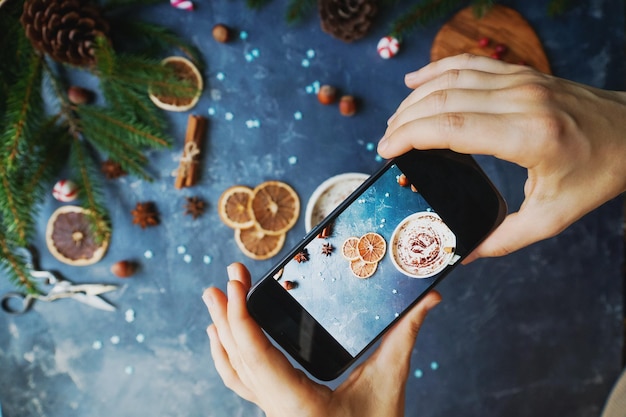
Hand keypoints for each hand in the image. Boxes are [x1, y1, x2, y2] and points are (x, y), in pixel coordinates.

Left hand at [203, 263, 440, 416]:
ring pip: (233, 368)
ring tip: (213, 298)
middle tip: (225, 277)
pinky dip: (226, 354)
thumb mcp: (390, 384)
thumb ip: (405, 337)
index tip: (234, 284)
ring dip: (221, 330)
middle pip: (236, 356)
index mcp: (295, 401)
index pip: (255, 355)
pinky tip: (220, 337)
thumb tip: (430, 299)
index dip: (239, 317)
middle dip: (226, 313)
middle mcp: (275, 406)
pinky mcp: (276, 406)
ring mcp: (272, 408)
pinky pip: (239, 379)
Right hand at [379, 54, 625, 260]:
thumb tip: (464, 254)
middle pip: (443, 101)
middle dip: (405, 121)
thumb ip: (504, 238)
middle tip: (385, 143)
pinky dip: (437, 69)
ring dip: (415, 99)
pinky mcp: (521, 74)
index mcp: (528, 137)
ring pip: (451, 80)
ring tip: (395, 121)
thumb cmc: (598, 172)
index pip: (452, 128)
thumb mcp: (554, 216)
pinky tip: (415, 80)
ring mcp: (521, 81)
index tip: (386, 151)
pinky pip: (469, 64)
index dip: (410, 137)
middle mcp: (521, 101)